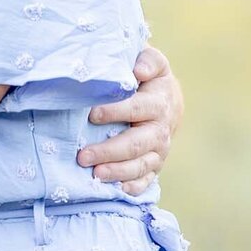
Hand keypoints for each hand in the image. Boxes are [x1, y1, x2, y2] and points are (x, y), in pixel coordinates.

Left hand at [78, 46, 182, 196]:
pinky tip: (116, 190)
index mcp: (159, 101)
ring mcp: (159, 150)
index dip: (115, 111)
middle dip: (110, 151)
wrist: (168, 99)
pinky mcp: (154, 165)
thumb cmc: (148, 76)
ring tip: (94, 175)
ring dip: (117, 172)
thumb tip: (138, 71)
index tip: (91, 114)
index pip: (138, 107)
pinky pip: (146, 181)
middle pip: (137, 143)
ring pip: (141, 165)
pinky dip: (133, 188)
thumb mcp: (152, 61)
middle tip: (82, 156)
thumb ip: (147, 60)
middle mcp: (161, 129)